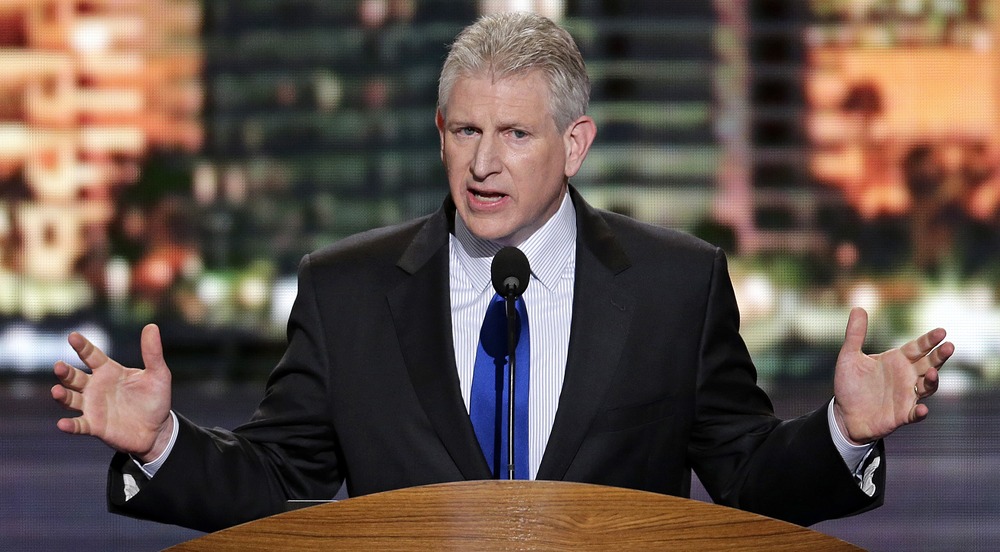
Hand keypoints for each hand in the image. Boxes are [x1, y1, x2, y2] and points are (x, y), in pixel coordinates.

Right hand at [51, 324, 173, 462]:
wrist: (158, 429)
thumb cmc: (155, 399)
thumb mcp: (158, 374)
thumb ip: (152, 353)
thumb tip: (151, 326)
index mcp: (109, 371)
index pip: (91, 355)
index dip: (82, 346)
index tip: (73, 336)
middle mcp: (96, 387)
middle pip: (74, 377)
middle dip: (65, 372)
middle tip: (59, 366)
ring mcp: (93, 407)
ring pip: (71, 399)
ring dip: (62, 395)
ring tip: (57, 391)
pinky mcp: (95, 426)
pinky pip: (79, 425)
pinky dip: (70, 425)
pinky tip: (63, 424)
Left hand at [833, 307, 953, 444]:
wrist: (844, 414)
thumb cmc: (850, 384)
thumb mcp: (849, 357)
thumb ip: (855, 334)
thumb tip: (858, 307)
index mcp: (896, 360)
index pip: (918, 347)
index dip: (929, 340)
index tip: (941, 331)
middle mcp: (906, 377)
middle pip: (929, 364)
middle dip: (940, 356)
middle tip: (949, 347)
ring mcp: (907, 396)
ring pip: (927, 387)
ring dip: (933, 381)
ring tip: (933, 373)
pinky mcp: (902, 415)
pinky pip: (915, 414)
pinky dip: (920, 412)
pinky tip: (922, 409)